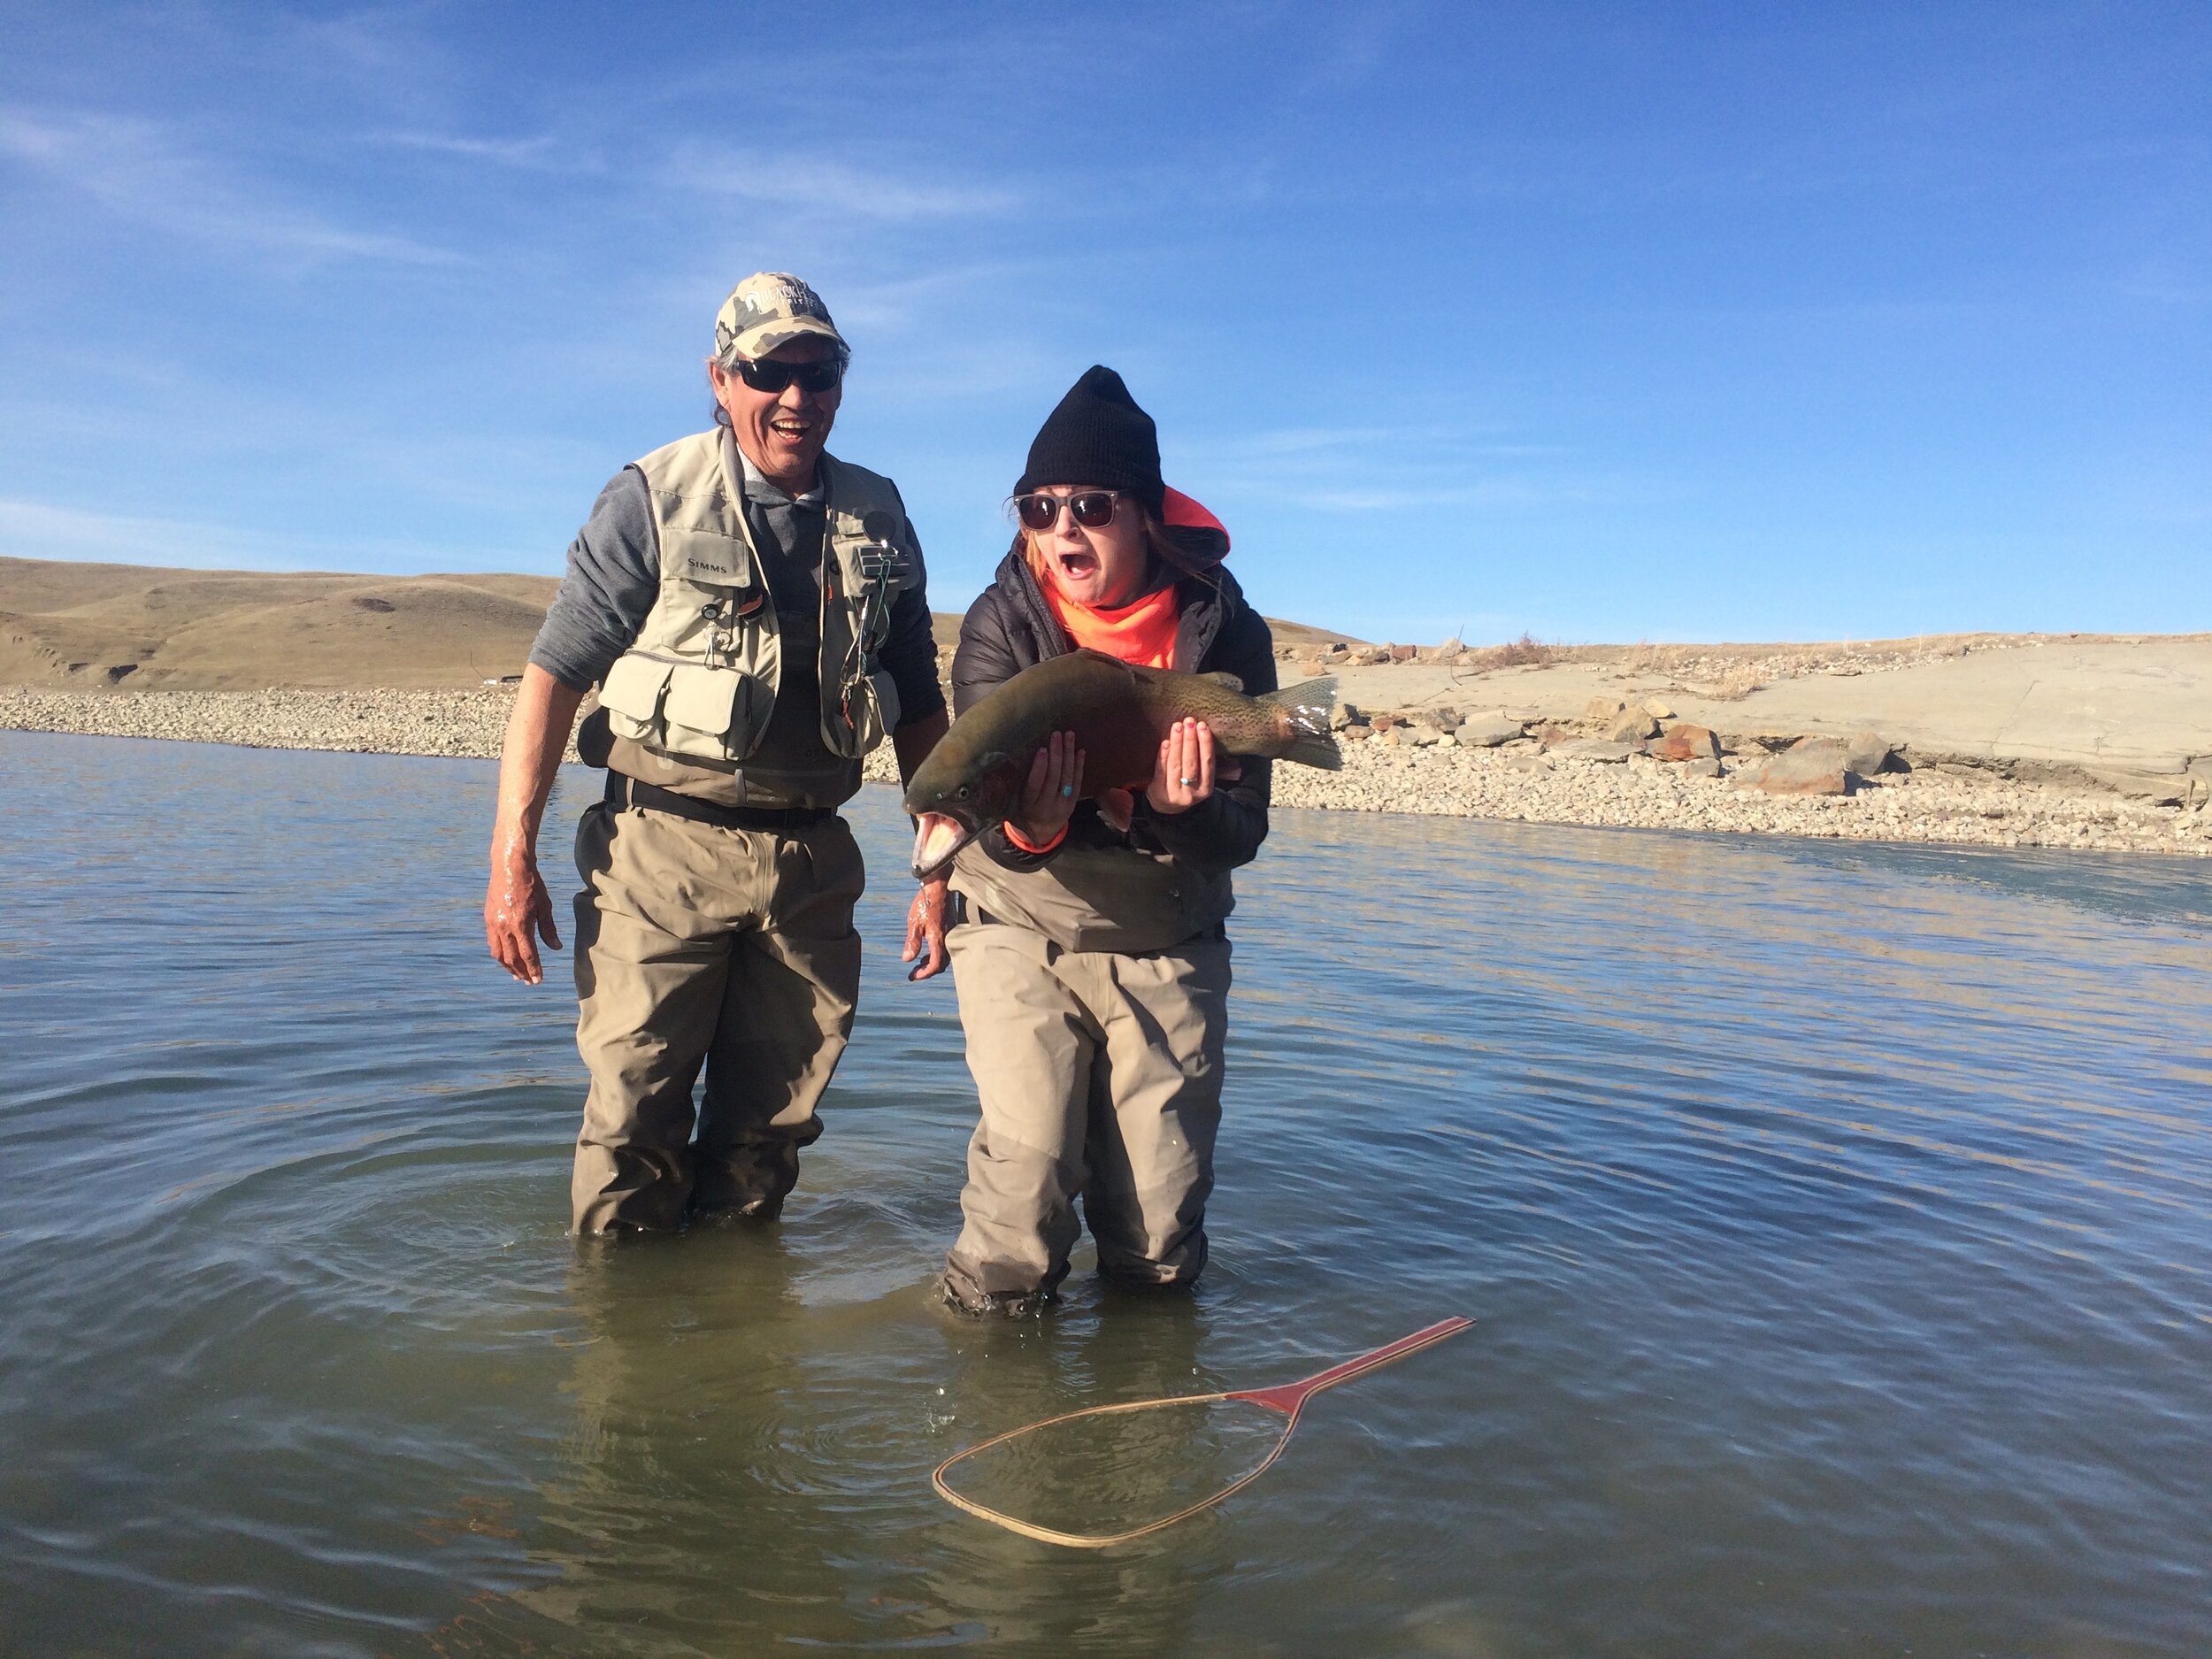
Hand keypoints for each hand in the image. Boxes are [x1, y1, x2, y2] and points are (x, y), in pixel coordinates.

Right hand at [485, 848, 561, 983]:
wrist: (510, 866)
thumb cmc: (532, 884)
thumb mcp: (545, 906)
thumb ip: (549, 929)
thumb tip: (556, 948)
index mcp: (520, 925)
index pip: (528, 955)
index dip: (534, 970)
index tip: (539, 980)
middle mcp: (504, 927)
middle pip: (511, 959)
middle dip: (521, 973)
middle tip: (529, 982)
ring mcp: (493, 924)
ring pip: (498, 954)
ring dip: (508, 967)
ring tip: (517, 975)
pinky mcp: (488, 919)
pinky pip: (492, 943)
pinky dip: (500, 954)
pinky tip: (507, 957)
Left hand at [903, 875, 950, 980]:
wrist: (939, 886)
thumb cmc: (925, 903)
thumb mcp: (914, 923)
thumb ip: (912, 943)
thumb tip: (907, 960)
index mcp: (938, 940)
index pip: (934, 965)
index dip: (924, 974)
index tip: (913, 976)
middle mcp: (948, 939)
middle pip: (941, 964)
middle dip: (927, 970)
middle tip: (915, 973)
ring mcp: (951, 934)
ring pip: (945, 956)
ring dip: (932, 962)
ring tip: (920, 962)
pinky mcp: (952, 928)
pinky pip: (947, 947)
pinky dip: (936, 952)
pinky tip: (928, 948)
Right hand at [1009, 730, 1084, 845]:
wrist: (1042, 834)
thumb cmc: (1022, 812)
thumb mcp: (1013, 804)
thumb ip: (1012, 788)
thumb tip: (1005, 761)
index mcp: (1029, 806)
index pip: (1035, 785)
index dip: (1039, 767)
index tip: (1042, 749)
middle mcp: (1047, 806)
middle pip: (1054, 778)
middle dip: (1056, 755)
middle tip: (1056, 735)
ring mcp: (1062, 805)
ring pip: (1067, 778)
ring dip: (1069, 755)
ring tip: (1069, 735)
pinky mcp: (1072, 803)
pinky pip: (1078, 783)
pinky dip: (1079, 766)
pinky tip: (1080, 751)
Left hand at [1145, 718, 1216, 815]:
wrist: (1168, 809)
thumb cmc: (1186, 787)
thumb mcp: (1200, 780)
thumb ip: (1202, 762)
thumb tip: (1201, 731)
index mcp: (1206, 788)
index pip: (1207, 762)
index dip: (1205, 743)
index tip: (1203, 726)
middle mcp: (1191, 792)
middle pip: (1191, 763)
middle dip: (1190, 740)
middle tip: (1189, 722)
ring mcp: (1174, 793)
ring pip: (1176, 765)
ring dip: (1177, 743)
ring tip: (1177, 727)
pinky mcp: (1159, 791)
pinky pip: (1161, 770)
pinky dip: (1163, 755)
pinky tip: (1166, 743)